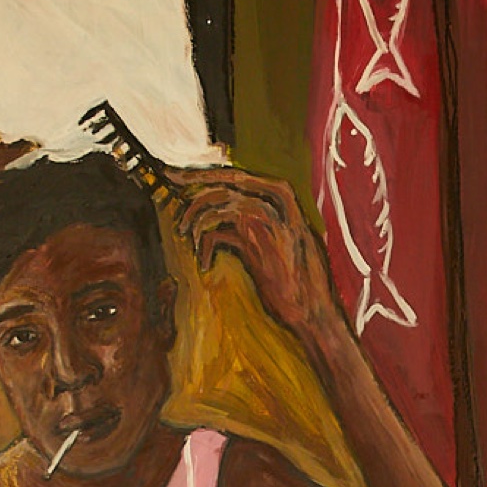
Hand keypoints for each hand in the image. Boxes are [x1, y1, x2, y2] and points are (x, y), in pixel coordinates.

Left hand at [174, 167, 339, 337]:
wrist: (316, 313)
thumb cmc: (302, 284)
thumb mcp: (289, 244)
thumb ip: (269, 223)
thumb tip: (233, 213)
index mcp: (288, 204)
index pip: (244, 176)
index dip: (212, 172)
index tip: (188, 174)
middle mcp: (280, 208)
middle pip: (231, 179)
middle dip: (197, 178)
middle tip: (170, 179)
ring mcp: (270, 224)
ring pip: (222, 202)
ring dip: (196, 217)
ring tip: (186, 235)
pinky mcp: (258, 246)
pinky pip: (219, 232)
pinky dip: (205, 245)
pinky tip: (206, 262)